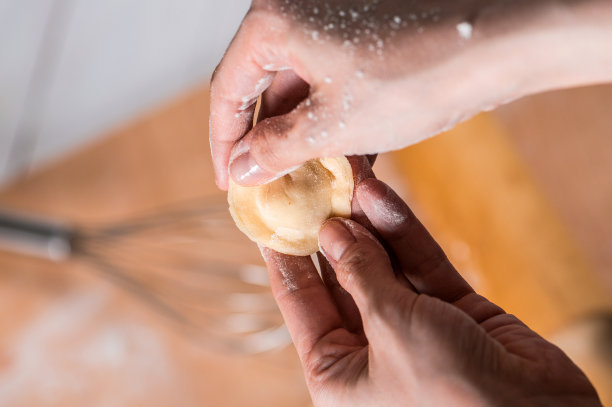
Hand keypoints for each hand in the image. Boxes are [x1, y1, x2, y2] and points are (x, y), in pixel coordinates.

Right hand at [210, 0, 611, 188]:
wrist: (498, 43)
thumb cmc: (414, 76)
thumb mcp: (333, 125)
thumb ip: (276, 149)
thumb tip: (241, 169)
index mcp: (274, 24)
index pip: (228, 90)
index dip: (223, 143)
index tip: (228, 184)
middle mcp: (297, 15)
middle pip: (262, 89)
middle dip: (266, 143)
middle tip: (267, 189)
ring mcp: (332, 25)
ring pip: (300, 92)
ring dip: (302, 139)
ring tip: (308, 185)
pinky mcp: (362, 40)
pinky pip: (330, 86)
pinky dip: (331, 124)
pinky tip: (343, 163)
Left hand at [261, 177, 600, 406]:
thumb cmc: (449, 396)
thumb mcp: (390, 328)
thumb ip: (361, 274)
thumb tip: (334, 231)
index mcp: (337, 373)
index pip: (300, 302)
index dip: (285, 254)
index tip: (273, 213)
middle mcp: (370, 352)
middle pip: (343, 277)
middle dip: (334, 229)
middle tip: (319, 182)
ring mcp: (414, 331)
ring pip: (384, 265)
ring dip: (370, 222)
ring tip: (353, 176)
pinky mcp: (454, 314)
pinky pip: (420, 266)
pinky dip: (404, 233)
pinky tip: (383, 196)